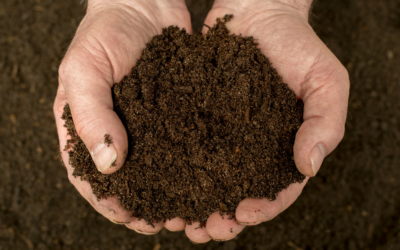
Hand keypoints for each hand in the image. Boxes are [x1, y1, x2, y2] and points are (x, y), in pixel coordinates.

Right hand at [54, 0, 190, 233]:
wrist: (142, 4)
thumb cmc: (104, 32)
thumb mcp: (84, 70)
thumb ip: (91, 116)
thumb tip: (109, 165)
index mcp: (87, 128)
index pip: (91, 177)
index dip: (109, 203)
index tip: (131, 219)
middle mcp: (118, 132)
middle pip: (128, 181)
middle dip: (145, 207)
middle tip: (165, 225)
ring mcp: (147, 126)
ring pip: (158, 170)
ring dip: (171, 194)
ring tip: (189, 213)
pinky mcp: (173, 114)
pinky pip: (181, 145)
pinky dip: (190, 166)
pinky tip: (205, 179)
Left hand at [184, 0, 348, 242]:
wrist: (258, 11)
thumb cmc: (297, 45)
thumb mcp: (327, 81)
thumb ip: (326, 123)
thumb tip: (309, 166)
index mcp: (284, 146)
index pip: (278, 189)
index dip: (262, 207)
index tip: (242, 214)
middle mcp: (252, 146)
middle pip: (238, 193)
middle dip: (222, 216)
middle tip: (203, 230)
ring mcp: (224, 134)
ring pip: (209, 178)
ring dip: (195, 203)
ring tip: (179, 220)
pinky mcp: (200, 117)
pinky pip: (187, 147)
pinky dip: (177, 169)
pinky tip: (163, 182)